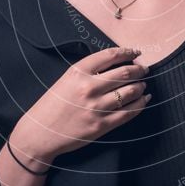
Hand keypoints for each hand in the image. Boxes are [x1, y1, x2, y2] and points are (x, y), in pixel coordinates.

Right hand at [9, 47, 150, 161]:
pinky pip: (128, 112)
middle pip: (124, 73)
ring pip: (129, 92)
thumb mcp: (66, 80)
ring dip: (140, 86)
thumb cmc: (53, 105)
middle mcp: (88, 88)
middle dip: (138, 70)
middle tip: (144, 69)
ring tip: (142, 84)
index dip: (127, 52)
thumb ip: (89, 71)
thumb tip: (117, 64)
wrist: (40, 133)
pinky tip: (144, 100)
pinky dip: (140, 104)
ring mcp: (96, 107)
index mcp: (78, 72)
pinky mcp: (101, 125)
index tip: (135, 53)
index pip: (110, 56)